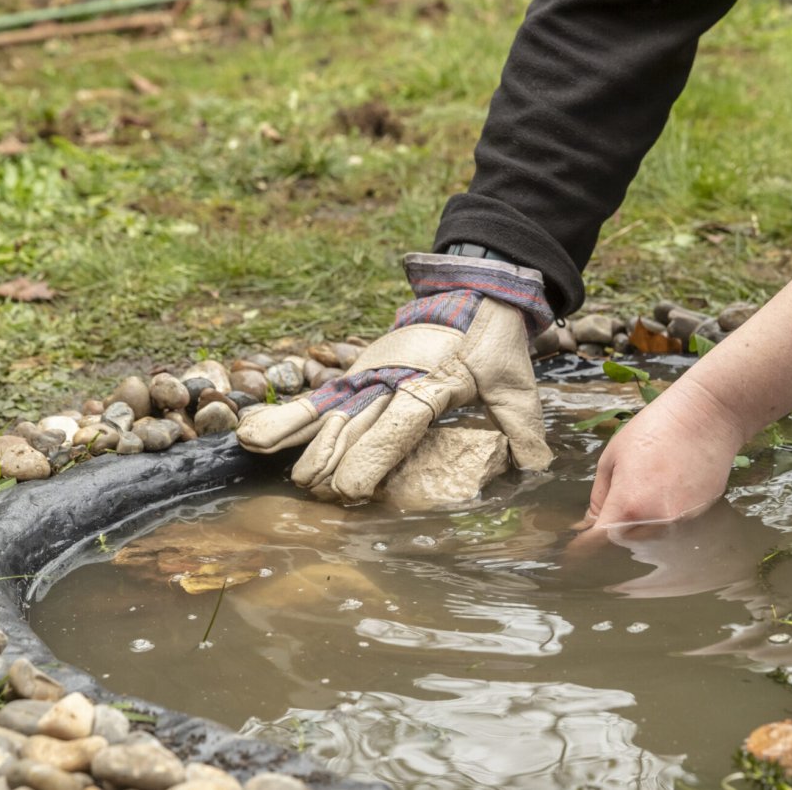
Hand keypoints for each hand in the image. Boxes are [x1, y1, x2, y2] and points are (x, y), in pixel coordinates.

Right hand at [236, 253, 554, 499]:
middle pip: (351, 429)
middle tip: (323, 502)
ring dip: (306, 449)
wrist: (471, 288)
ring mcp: (366, 374)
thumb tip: (539, 472)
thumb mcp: (516, 384)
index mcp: (428, 384)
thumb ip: (524, 430)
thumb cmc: (494, 341)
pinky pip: (315, 399)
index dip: (369, 460)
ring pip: (326, 415)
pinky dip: (285, 419)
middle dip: (335, 469)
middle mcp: (389, 380)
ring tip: (288, 481)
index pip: (393, 427)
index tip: (352, 493)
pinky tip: (252, 438)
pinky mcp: (355, 372)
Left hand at [574, 377, 744, 549]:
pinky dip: (660, 519)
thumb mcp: (612, 458)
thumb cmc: (655, 428)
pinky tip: (664, 491)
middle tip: (606, 515)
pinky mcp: (701, 517)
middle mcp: (657, 521)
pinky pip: (671, 528)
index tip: (573, 553)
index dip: (582, 550)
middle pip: (623, 545)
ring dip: (636, 529)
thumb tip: (590, 524)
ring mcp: (682, 522)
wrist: (707, 416)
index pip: (598, 542)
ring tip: (641, 494)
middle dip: (610, 536)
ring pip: (648, 541)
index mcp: (628, 505)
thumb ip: (599, 497)